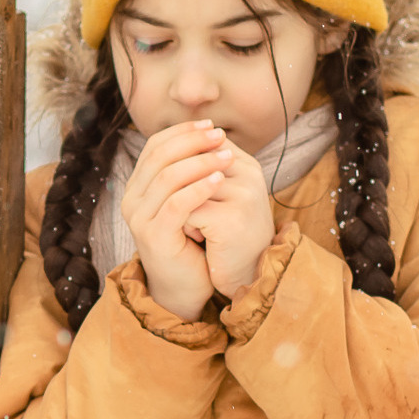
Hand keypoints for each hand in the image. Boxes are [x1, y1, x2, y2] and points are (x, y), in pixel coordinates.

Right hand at [121, 120, 233, 321]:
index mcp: (137, 186)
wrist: (184, 286)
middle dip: (193, 142)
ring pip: (168, 177)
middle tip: (221, 137)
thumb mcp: (186, 201)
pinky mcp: (154, 235)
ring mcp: (139, 218)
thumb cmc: (190, 241)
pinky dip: (200, 188)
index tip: (211, 126)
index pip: (155, 146)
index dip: (183, 132)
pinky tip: (221, 180)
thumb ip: (187, 174)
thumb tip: (209, 134)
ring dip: (201, 162)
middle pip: (159, 156)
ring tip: (228, 157)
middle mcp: (132, 199)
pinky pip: (177, 204)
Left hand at [181, 147, 275, 300]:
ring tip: (186, 223)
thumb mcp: (220, 198)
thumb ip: (204, 171)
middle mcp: (249, 175)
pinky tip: (193, 237)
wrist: (247, 276)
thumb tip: (169, 145)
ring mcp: (243, 196)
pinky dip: (184, 223)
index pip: (202, 142)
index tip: (177, 188)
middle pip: (193, 160)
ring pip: (187, 184)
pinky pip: (189, 209)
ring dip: (178, 203)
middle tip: (177, 208)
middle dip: (176, 184)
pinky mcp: (232, 220)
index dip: (179, 162)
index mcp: (246, 165)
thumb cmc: (229, 235)